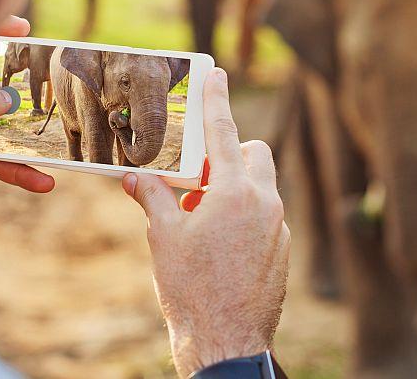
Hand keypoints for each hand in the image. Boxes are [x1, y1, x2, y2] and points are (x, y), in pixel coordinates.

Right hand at [121, 68, 289, 377]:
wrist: (226, 342)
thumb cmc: (191, 289)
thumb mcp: (163, 237)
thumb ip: (152, 197)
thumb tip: (134, 176)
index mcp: (234, 193)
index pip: (223, 132)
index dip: (217, 100)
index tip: (217, 74)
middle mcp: (264, 203)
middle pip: (254, 154)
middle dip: (230, 154)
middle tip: (198, 178)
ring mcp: (278, 227)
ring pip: (261, 186)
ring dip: (235, 187)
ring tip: (201, 216)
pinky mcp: (282, 249)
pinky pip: (266, 215)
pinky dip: (245, 215)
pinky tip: (219, 243)